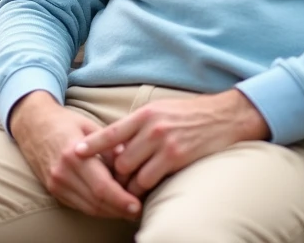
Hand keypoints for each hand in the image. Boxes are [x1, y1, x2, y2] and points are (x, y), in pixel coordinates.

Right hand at [9, 90, 141, 219]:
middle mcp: (62, 173)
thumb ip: (110, 144)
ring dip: (110, 213)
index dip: (121, 200)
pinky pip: (79, 206)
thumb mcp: (89, 125)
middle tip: (139, 211)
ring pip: (88, 208)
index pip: (101, 186)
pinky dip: (97, 209)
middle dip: (119, 210)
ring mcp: (56, 184)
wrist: (32, 125)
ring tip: (129, 211)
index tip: (138, 205)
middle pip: (96, 202)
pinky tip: (110, 206)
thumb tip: (129, 160)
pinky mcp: (53, 190)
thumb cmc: (64, 121)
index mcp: (73, 154)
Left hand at [74, 89, 269, 197]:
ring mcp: (163, 143)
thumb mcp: (163, 110)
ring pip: (133, 173)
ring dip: (129, 186)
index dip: (92, 145)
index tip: (76, 153)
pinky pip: (151, 180)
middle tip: (113, 184)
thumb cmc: (193, 114)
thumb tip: (121, 141)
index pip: (111, 132)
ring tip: (128, 193)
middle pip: (120, 159)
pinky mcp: (176, 157)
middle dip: (115, 175)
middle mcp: (150, 127)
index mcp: (144, 114)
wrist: (226, 116)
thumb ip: (141, 124)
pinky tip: (146, 193)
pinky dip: (145, 189)